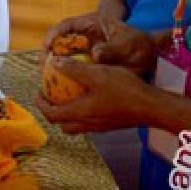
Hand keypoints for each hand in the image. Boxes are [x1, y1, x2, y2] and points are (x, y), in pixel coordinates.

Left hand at [35, 59, 159, 133]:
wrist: (152, 107)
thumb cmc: (124, 90)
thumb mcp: (97, 74)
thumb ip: (74, 69)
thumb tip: (54, 63)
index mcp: (80, 113)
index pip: (52, 115)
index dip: (41, 105)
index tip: (39, 92)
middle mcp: (87, 124)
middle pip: (62, 124)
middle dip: (52, 112)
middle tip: (51, 97)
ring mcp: (100, 127)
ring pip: (75, 126)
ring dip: (67, 115)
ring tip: (68, 98)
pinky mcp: (110, 125)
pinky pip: (88, 124)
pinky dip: (81, 114)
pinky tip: (89, 99)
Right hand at [42, 14, 157, 77]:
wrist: (151, 56)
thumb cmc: (139, 44)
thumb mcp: (128, 44)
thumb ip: (113, 49)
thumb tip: (95, 54)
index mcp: (92, 24)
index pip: (67, 25)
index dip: (54, 34)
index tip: (48, 45)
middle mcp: (84, 37)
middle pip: (61, 42)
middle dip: (49, 53)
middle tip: (44, 67)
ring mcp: (86, 51)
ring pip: (64, 57)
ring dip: (55, 67)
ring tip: (48, 80)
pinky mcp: (89, 66)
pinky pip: (74, 70)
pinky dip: (67, 77)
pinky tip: (63, 88)